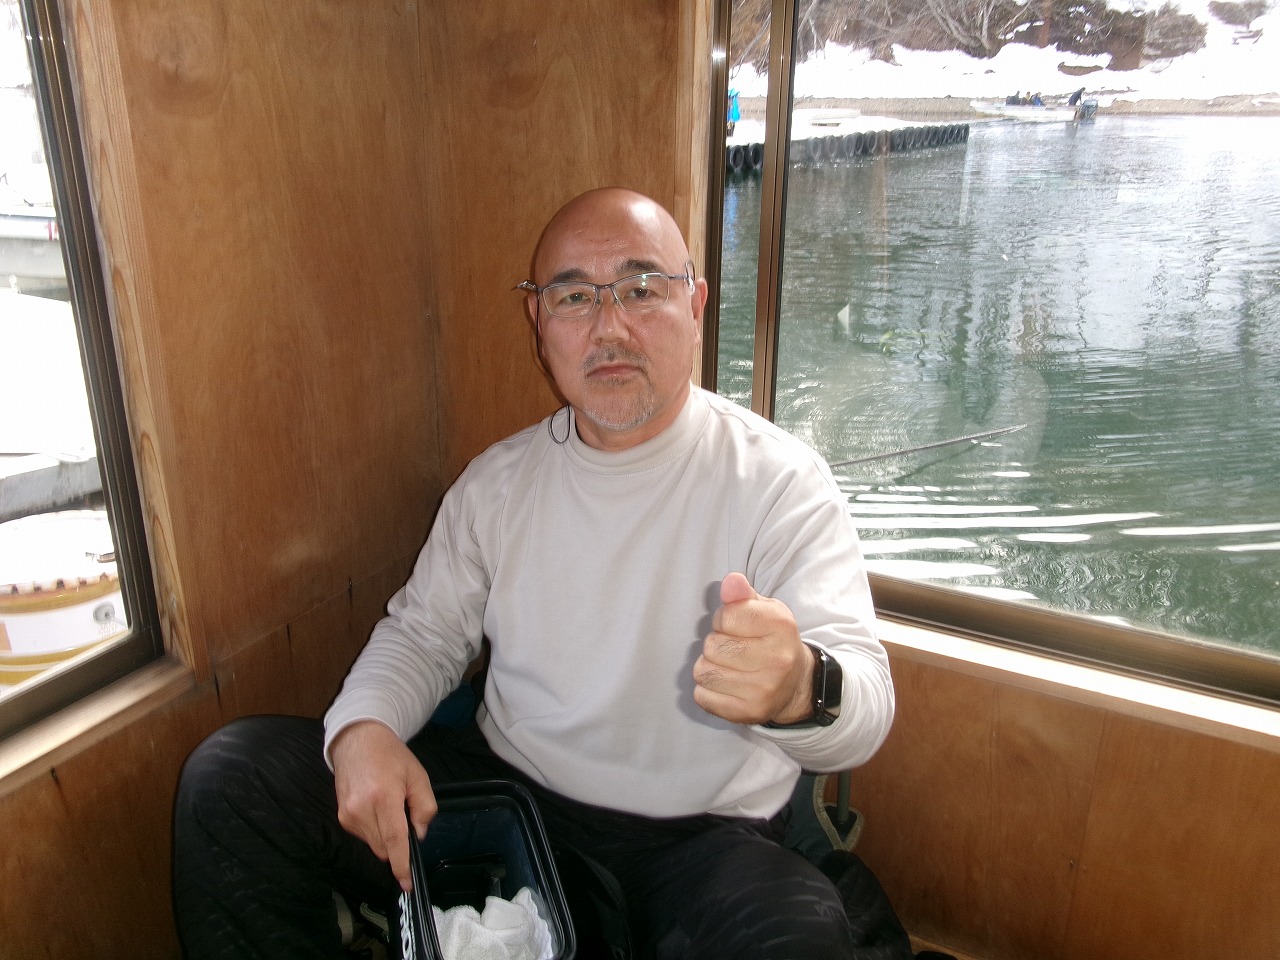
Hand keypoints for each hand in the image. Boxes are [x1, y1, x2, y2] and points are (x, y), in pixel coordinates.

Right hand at [331, 720, 436, 891]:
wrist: (358, 740)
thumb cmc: (391, 756)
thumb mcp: (418, 776)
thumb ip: (424, 808)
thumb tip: (417, 836)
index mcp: (384, 797)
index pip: (394, 840)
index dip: (401, 864)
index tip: (407, 883)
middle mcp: (361, 810)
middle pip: (384, 848)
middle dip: (398, 843)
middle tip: (404, 814)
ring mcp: (348, 815)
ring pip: (374, 844)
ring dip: (386, 836)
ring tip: (388, 806)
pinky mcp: (341, 817)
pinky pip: (364, 836)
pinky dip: (375, 830)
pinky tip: (377, 807)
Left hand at [693, 573, 814, 725]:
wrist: (796, 685)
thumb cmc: (772, 641)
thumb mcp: (765, 611)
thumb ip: (744, 596)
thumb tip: (731, 581)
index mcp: (781, 626)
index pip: (726, 615)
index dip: (723, 619)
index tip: (736, 626)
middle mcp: (777, 660)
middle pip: (712, 645)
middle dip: (716, 643)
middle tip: (734, 648)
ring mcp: (763, 690)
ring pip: (703, 671)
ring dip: (709, 666)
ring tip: (728, 666)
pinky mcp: (747, 713)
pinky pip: (702, 696)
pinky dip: (707, 690)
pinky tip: (727, 685)